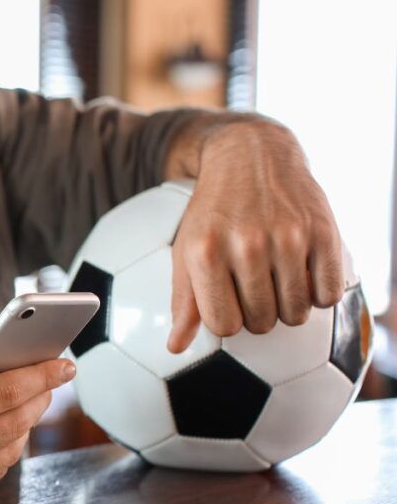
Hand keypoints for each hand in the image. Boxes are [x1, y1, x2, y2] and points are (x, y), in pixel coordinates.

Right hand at [0, 342, 75, 503]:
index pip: (2, 392)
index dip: (38, 374)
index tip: (62, 362)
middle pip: (14, 421)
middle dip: (40, 395)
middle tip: (52, 376)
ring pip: (9, 449)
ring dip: (27, 423)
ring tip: (31, 399)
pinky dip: (7, 449)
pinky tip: (6, 429)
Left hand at [167, 119, 344, 352]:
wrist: (251, 156)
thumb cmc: (213, 211)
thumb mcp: (186, 250)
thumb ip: (183, 301)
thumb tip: (175, 347)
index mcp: (206, 252)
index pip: (223, 326)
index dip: (228, 320)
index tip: (229, 302)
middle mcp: (247, 244)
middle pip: (261, 323)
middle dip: (257, 314)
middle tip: (254, 288)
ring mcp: (288, 236)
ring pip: (296, 314)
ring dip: (288, 307)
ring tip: (276, 281)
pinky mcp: (323, 231)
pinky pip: (328, 295)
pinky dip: (318, 293)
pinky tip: (303, 274)